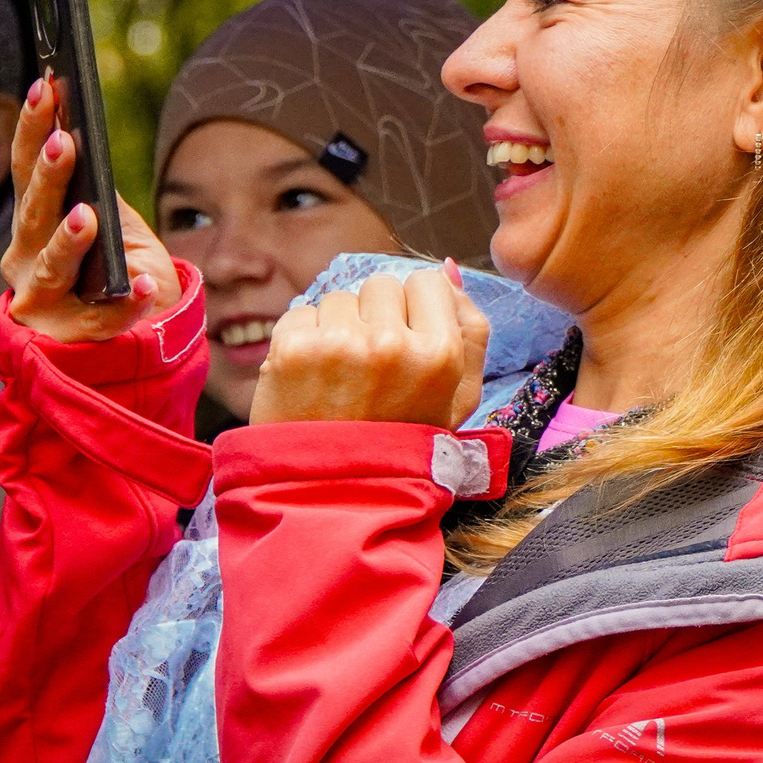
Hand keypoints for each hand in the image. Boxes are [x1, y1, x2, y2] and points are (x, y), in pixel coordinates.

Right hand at [2, 77, 180, 343]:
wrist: (126, 346)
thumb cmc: (120, 276)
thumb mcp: (117, 228)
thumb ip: (102, 195)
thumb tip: (91, 146)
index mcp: (34, 224)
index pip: (28, 169)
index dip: (33, 127)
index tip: (46, 86)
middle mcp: (25, 261)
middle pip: (32, 213)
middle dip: (47, 176)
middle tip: (62, 143)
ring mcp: (42, 302)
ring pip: (51, 267)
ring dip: (68, 240)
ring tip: (87, 218)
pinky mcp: (70, 339)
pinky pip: (100, 318)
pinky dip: (124, 303)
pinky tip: (144, 286)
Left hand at [249, 264, 490, 428]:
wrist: (334, 495)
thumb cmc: (402, 444)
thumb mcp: (458, 398)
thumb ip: (470, 329)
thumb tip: (448, 267)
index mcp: (439, 353)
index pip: (426, 281)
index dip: (415, 310)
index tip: (405, 344)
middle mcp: (390, 342)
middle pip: (381, 285)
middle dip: (375, 317)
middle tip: (370, 368)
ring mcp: (338, 343)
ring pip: (340, 298)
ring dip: (338, 328)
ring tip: (340, 378)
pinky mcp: (292, 349)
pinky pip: (301, 313)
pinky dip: (304, 340)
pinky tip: (312, 379)